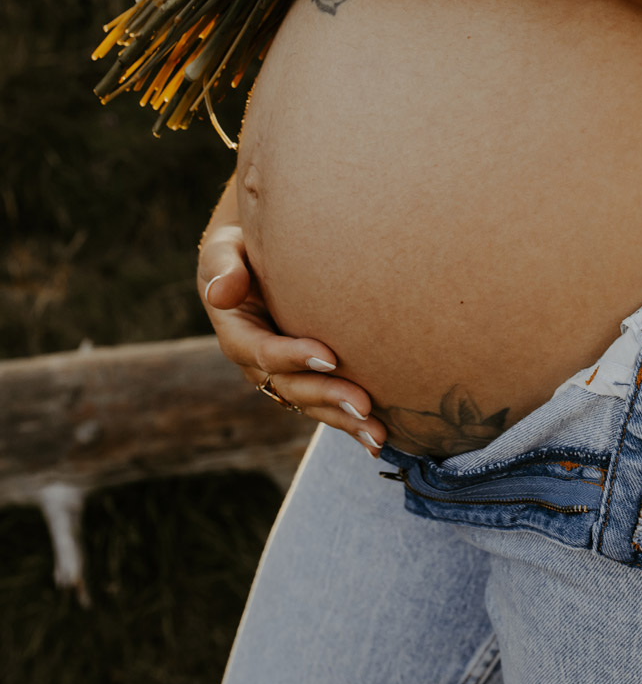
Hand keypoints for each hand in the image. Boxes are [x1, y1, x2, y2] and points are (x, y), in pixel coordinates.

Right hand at [198, 221, 385, 455]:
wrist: (258, 250)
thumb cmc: (241, 244)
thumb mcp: (224, 249)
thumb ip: (223, 267)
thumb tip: (221, 293)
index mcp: (237, 332)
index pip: (263, 352)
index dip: (292, 357)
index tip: (329, 357)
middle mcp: (259, 360)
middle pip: (291, 387)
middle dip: (327, 398)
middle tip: (364, 405)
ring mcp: (284, 372)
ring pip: (312, 403)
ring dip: (344, 420)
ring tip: (378, 435)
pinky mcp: (307, 375)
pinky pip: (327, 401)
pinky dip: (351, 421)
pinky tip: (379, 439)